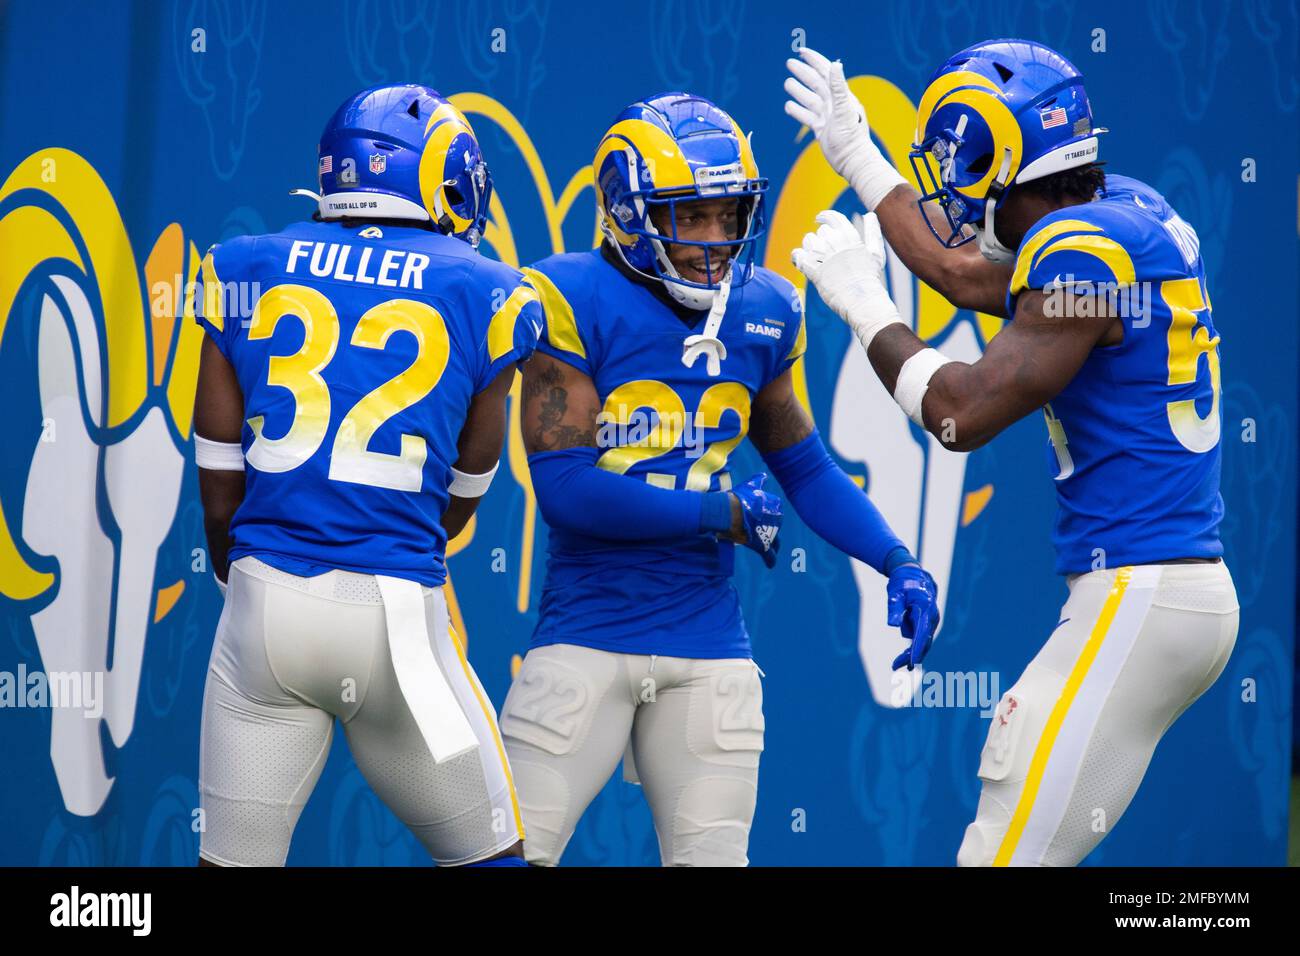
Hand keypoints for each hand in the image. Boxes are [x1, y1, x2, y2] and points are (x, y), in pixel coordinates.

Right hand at [726, 474, 782, 567]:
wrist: (729, 512)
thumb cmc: (737, 498)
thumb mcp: (750, 487)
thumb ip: (758, 481)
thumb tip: (763, 476)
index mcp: (775, 506)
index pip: (775, 515)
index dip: (769, 520)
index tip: (762, 522)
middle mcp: (777, 521)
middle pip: (775, 530)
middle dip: (772, 534)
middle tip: (765, 537)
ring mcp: (771, 534)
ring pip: (774, 544)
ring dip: (772, 547)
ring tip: (769, 551)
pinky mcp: (763, 546)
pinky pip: (770, 557)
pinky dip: (770, 561)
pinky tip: (770, 565)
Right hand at [783, 47, 906, 209]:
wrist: (852, 161)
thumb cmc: (851, 137)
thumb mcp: (844, 110)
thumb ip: (839, 87)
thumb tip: (835, 64)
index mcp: (841, 95)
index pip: (825, 72)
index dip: (814, 60)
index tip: (801, 51)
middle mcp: (834, 104)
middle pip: (815, 83)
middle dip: (803, 72)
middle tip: (789, 64)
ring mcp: (827, 116)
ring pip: (809, 99)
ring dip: (798, 90)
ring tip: (787, 83)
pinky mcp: (821, 129)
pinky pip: (807, 117)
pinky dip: (797, 111)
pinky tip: (788, 106)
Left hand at [792, 209, 902, 348]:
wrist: (863, 299)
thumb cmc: (870, 278)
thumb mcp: (876, 252)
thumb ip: (872, 232)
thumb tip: (870, 215)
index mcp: (850, 237)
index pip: (833, 218)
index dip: (824, 216)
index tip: (819, 219)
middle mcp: (836, 243)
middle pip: (820, 231)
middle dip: (820, 239)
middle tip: (823, 250)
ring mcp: (824, 257)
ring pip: (808, 241)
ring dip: (809, 247)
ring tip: (814, 256)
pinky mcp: (814, 271)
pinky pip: (799, 257)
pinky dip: (797, 257)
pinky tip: (799, 260)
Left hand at [886, 564, 939, 670]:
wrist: (913, 575)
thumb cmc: (903, 584)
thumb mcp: (895, 594)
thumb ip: (894, 608)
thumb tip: (893, 625)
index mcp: (926, 609)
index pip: (922, 633)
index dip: (917, 648)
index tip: (913, 662)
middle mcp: (932, 618)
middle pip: (924, 642)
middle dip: (911, 656)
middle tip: (895, 666)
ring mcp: (931, 622)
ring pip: (922, 643)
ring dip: (910, 654)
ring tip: (895, 664)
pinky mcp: (926, 625)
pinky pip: (919, 640)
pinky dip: (912, 648)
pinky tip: (901, 660)